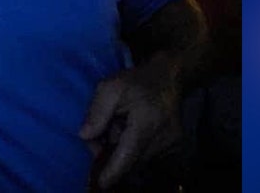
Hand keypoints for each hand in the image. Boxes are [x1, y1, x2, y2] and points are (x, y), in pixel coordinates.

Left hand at [79, 62, 181, 189]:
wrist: (169, 78)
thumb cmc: (136, 81)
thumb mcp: (110, 88)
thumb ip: (97, 112)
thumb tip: (84, 136)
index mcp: (145, 124)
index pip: (127, 156)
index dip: (112, 172)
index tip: (101, 183)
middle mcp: (162, 139)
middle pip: (131, 160)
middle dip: (111, 155)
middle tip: (97, 136)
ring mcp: (171, 145)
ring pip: (139, 159)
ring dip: (123, 151)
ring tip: (117, 127)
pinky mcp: (174, 147)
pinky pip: (148, 155)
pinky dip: (134, 149)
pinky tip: (129, 131)